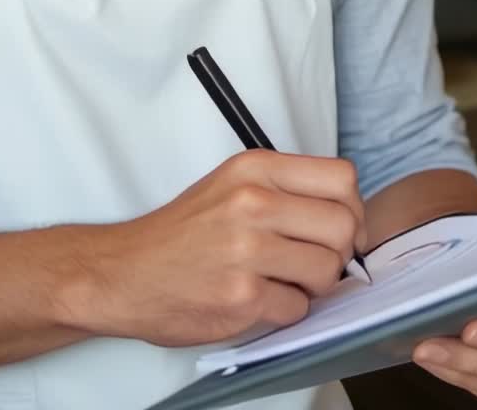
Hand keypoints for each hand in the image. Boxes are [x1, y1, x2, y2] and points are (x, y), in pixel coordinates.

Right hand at [59, 150, 364, 347]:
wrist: (124, 272)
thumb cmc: (182, 232)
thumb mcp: (231, 184)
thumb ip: (284, 189)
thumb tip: (345, 213)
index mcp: (255, 168)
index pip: (341, 178)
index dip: (352, 209)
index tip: (341, 227)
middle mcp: (253, 201)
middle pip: (343, 226)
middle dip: (339, 252)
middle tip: (316, 261)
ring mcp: (247, 250)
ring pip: (327, 270)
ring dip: (314, 285)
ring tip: (284, 280)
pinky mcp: (241, 296)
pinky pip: (298, 308)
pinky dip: (286, 310)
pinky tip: (260, 299)